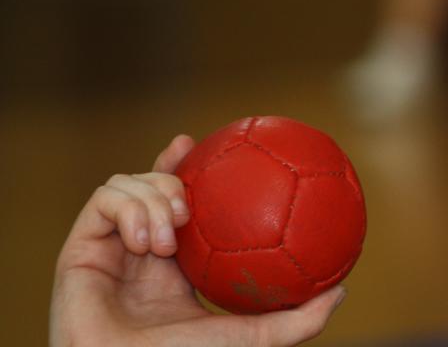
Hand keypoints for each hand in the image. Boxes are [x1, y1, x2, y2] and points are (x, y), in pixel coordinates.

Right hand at [50, 135, 344, 346]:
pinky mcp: (81, 245)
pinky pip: (106, 199)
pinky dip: (131, 208)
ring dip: (156, 195)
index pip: (187, 205)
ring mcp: (110, 245)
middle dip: (170, 170)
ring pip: (131, 184)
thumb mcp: (249, 338)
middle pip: (152, 184)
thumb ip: (293, 320)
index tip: (222, 148)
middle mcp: (141, 249)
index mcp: (176, 264)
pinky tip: (149, 239)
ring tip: (175, 228)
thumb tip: (339, 292)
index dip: (200, 171)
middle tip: (190, 185)